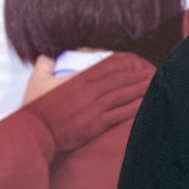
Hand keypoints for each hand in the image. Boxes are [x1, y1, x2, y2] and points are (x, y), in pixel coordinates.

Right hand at [23, 52, 153, 151]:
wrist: (35, 133)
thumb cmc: (35, 109)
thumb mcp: (36, 81)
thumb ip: (44, 65)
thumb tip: (47, 55)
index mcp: (79, 79)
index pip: (107, 67)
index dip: (124, 64)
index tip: (135, 62)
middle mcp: (90, 91)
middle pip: (120, 79)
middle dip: (137, 75)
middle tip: (151, 72)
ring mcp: (95, 108)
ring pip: (124, 95)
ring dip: (140, 89)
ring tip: (153, 84)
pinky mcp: (97, 124)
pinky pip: (120, 114)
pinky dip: (134, 108)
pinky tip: (145, 104)